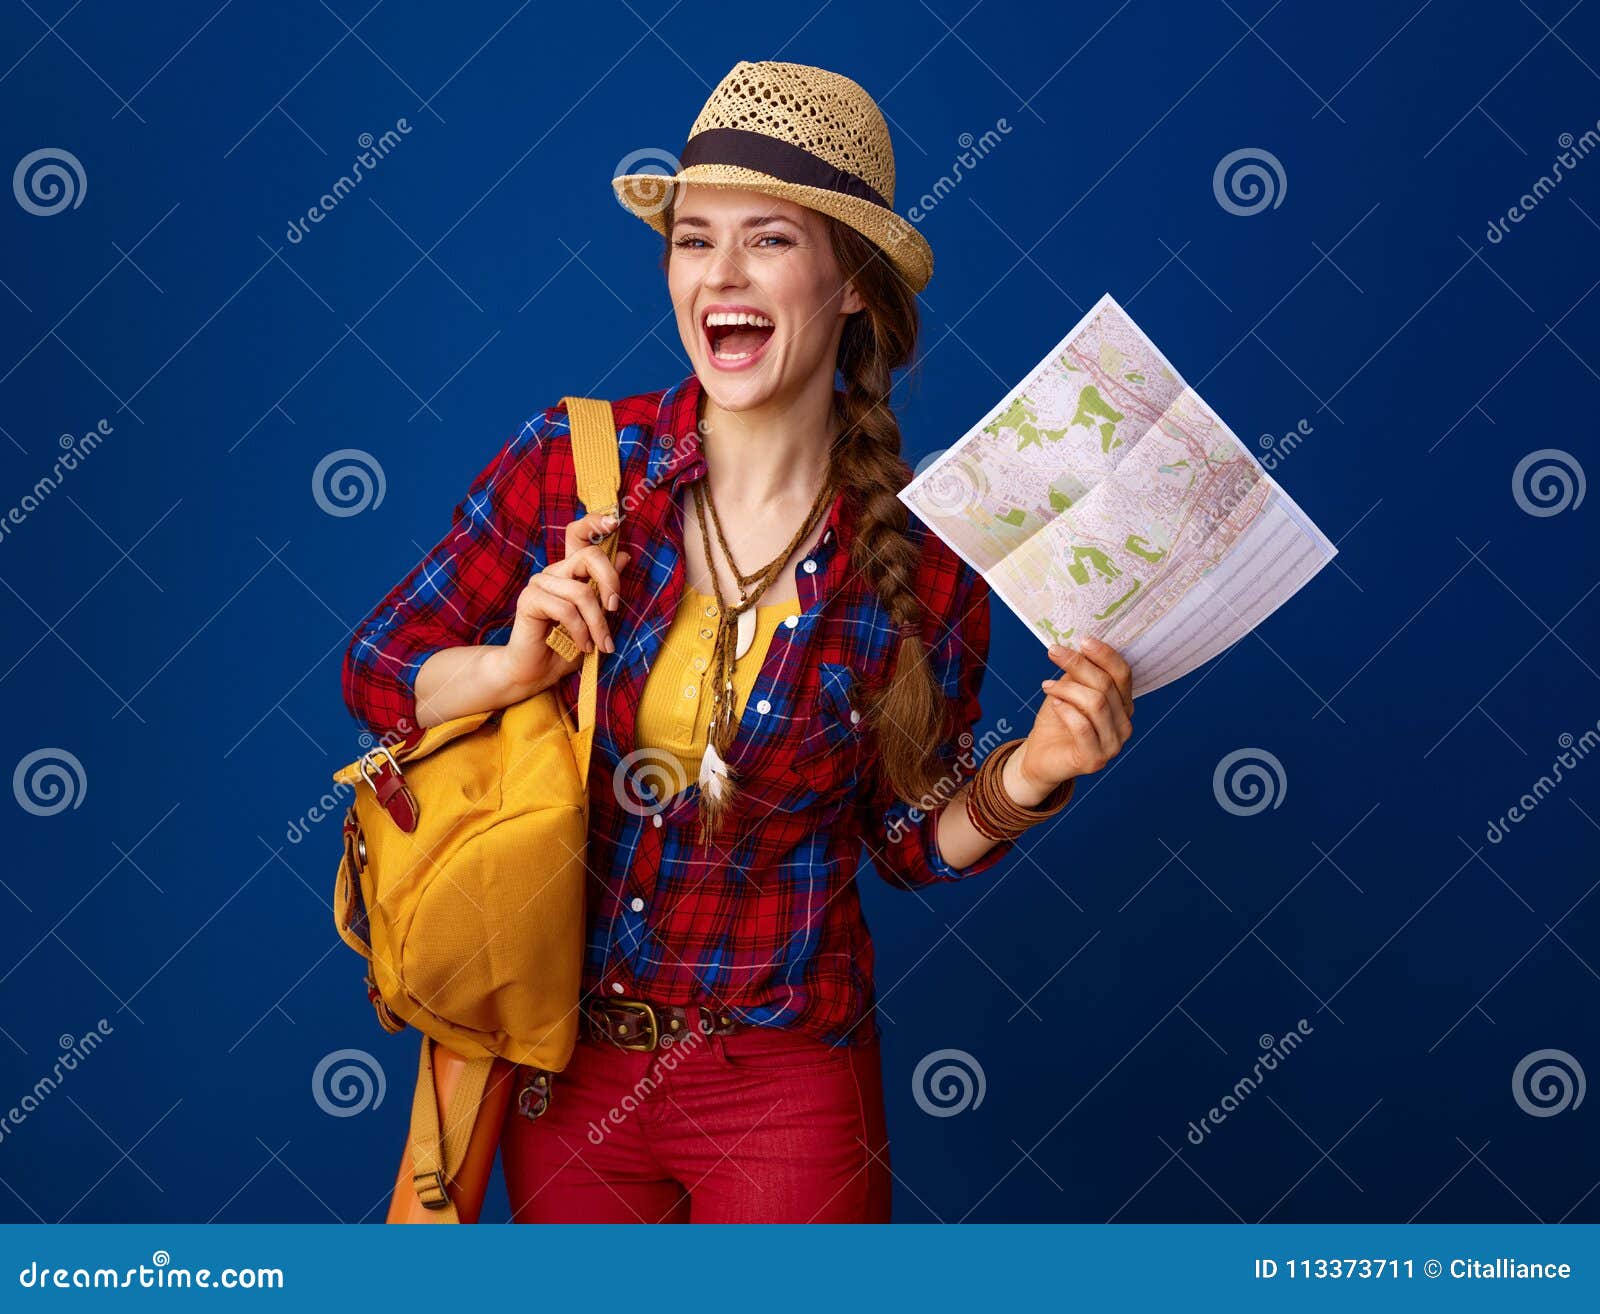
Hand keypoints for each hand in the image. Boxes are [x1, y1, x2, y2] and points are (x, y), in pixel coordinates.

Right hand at [491, 510, 630, 695]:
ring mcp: (540, 584)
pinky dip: (580, 631)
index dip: (595, 523)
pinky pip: (565, 609)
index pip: (579, 534)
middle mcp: (554, 571)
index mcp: (570, 571)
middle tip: (615, 609)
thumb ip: (606, 588)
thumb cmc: (568, 645)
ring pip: (581, 592)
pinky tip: (582, 646)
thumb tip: (625, 555)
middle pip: (588, 556)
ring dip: (597, 623)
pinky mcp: (529, 601)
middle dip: (611, 582)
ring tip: (601, 645)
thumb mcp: (596, 617)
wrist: (537, 673)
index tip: (615, 523)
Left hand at [1013, 637, 1133, 795]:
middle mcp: (1124, 724)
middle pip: (1106, 686)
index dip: (1105, 655)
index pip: (1123, 674)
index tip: (1082, 640)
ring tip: (1047, 685)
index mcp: (1123, 705)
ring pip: (1096, 703)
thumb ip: (1080, 672)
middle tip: (1054, 652)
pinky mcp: (1095, 760)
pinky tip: (1054, 703)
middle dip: (1079, 665)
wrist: (1041, 757)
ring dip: (1067, 688)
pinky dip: (1066, 710)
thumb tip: (1080, 644)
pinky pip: (1083, 726)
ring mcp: (1113, 745)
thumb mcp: (1069, 690)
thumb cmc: (1057, 721)